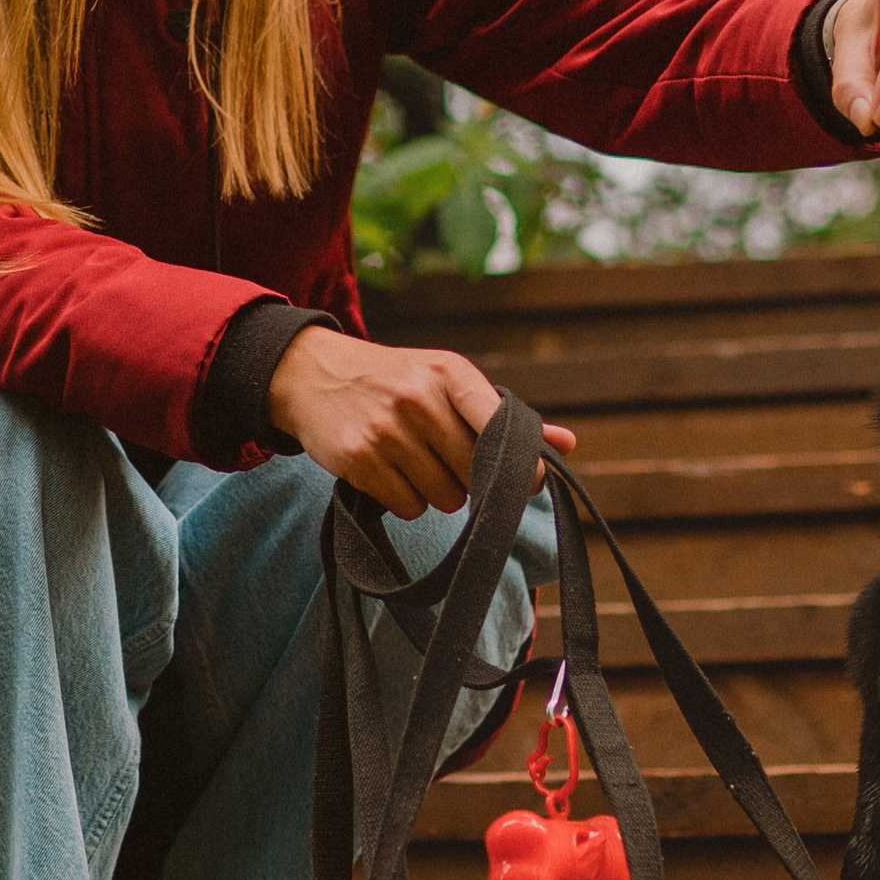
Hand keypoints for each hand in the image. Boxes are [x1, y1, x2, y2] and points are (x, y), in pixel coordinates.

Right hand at [266, 329, 575, 520]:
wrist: (312, 373)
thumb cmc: (397, 381)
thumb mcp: (447, 382)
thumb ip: (505, 416)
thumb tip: (567, 444)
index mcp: (450, 373)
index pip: (500, 425)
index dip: (522, 463)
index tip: (530, 482)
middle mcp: (420, 398)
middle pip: (476, 473)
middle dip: (470, 479)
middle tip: (448, 462)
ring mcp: (387, 430)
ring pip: (445, 497)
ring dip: (438, 493)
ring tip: (416, 463)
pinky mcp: (359, 459)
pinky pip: (409, 507)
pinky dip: (407, 501)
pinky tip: (391, 474)